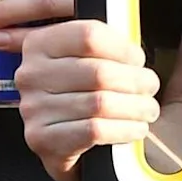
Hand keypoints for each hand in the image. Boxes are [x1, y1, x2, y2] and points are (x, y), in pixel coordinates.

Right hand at [14, 19, 157, 180]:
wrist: (61, 144)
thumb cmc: (81, 96)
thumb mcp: (87, 60)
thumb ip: (104, 44)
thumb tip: (135, 41)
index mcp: (40, 43)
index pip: (89, 35)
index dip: (123, 48)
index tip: (138, 60)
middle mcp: (31, 73)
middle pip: (98, 72)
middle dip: (135, 81)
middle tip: (150, 87)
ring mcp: (33, 107)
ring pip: (100, 103)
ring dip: (135, 108)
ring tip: (148, 109)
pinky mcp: (41, 138)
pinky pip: (93, 130)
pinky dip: (123, 130)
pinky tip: (135, 128)